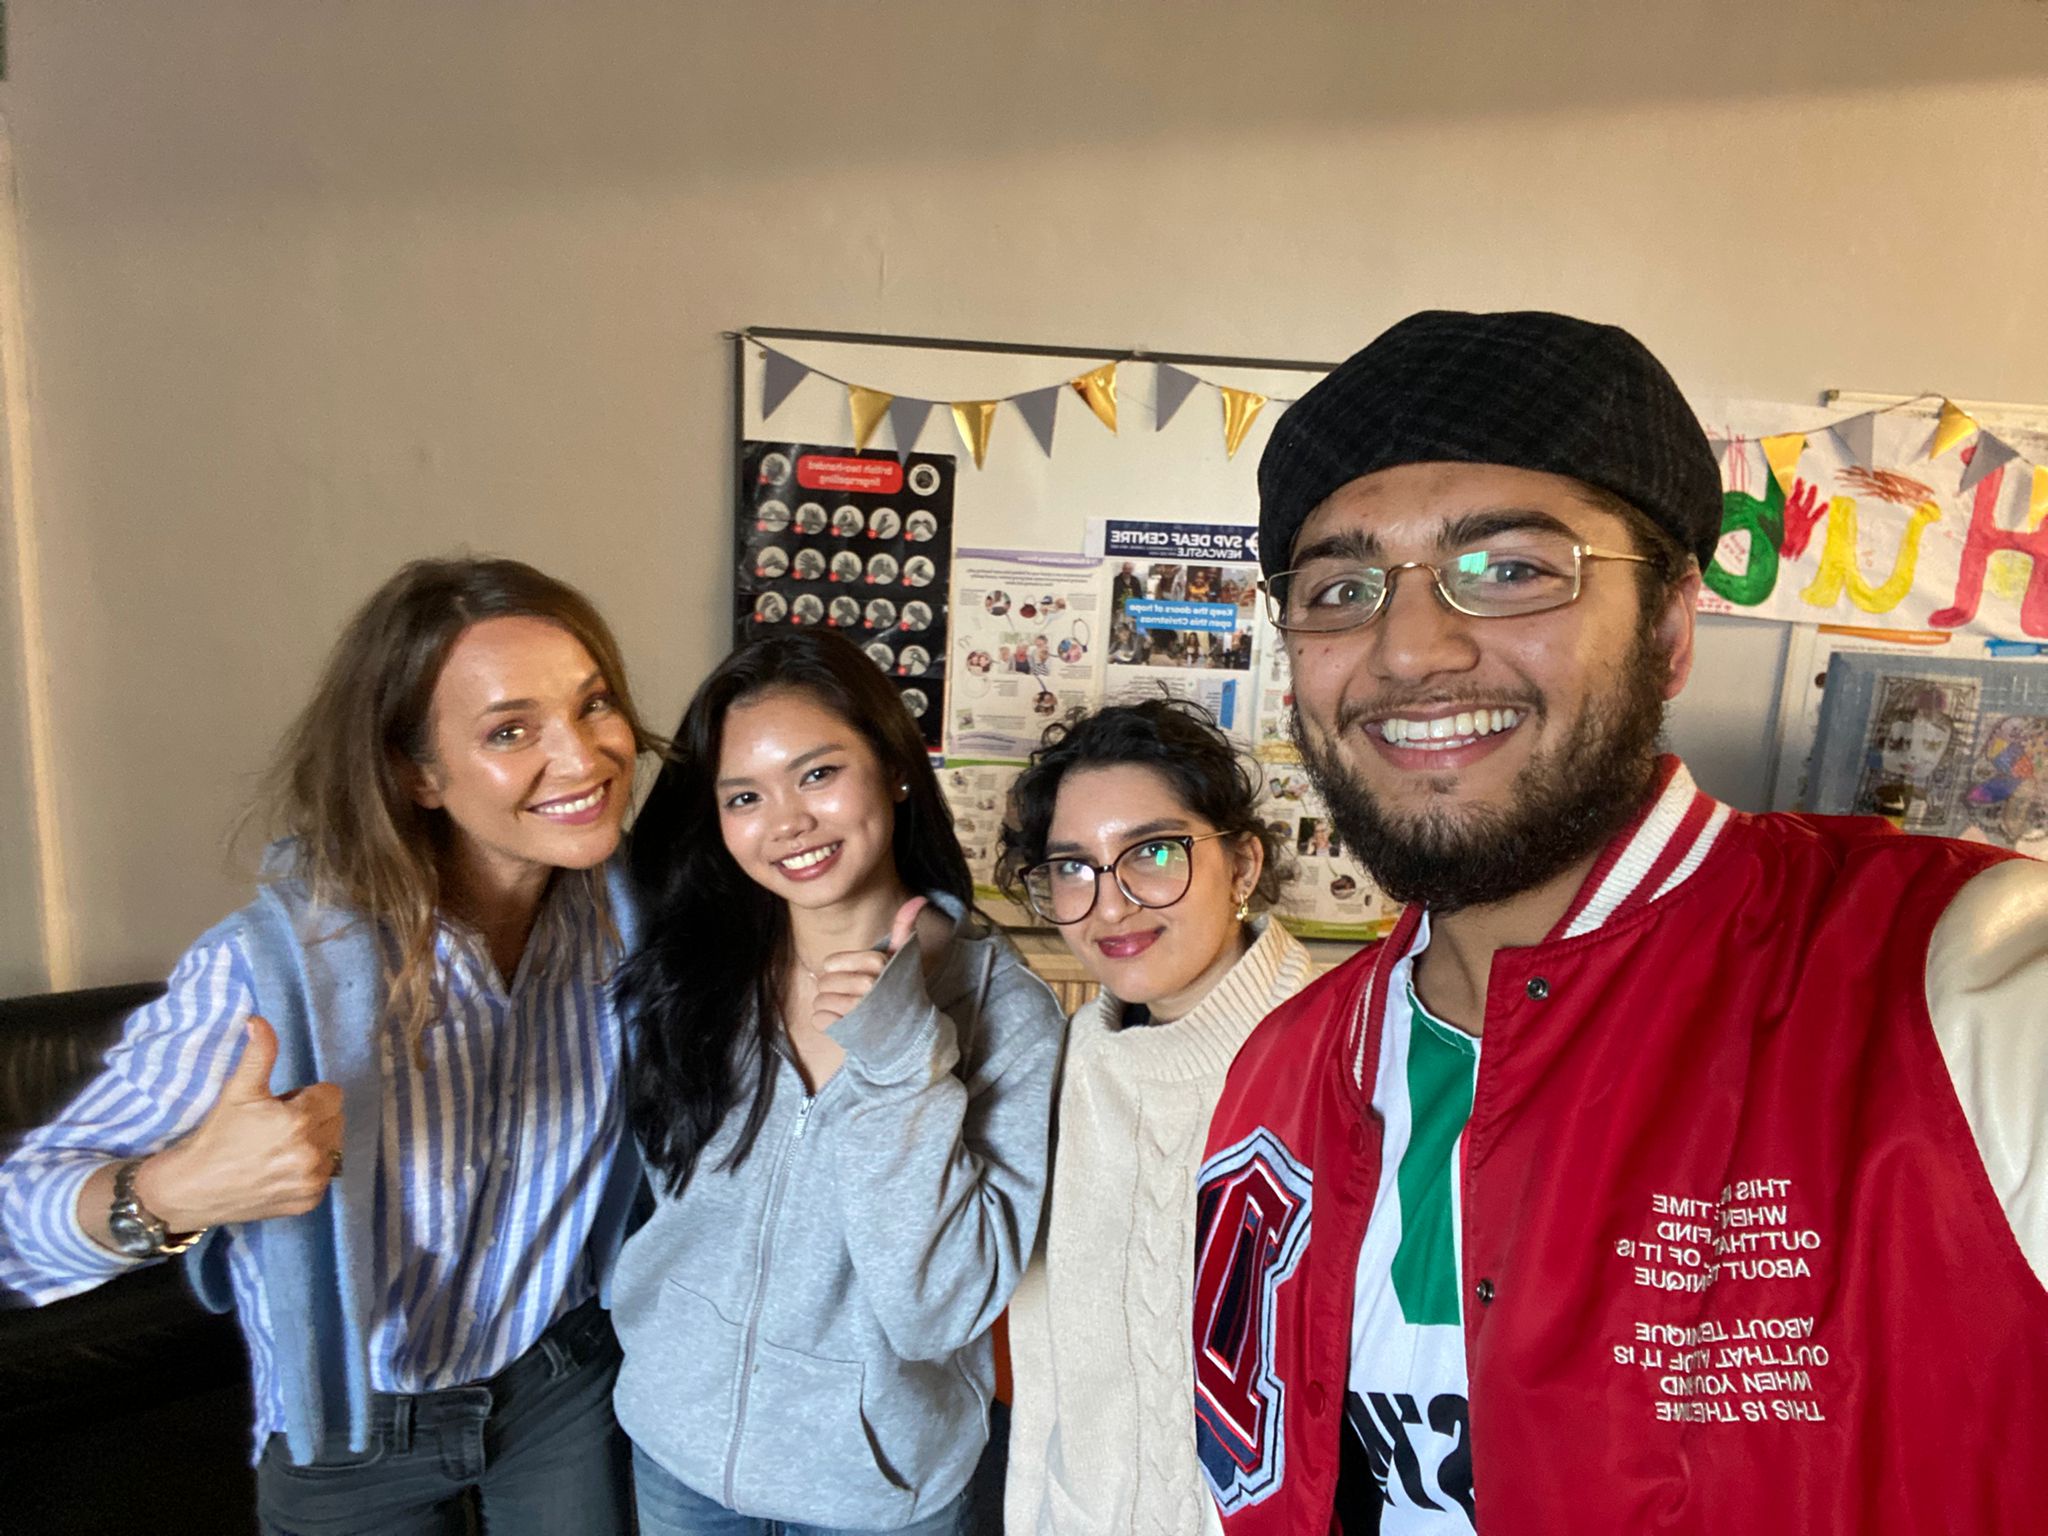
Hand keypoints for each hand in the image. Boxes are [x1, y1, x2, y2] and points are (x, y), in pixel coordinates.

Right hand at [135, 1016, 344, 1230]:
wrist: (191, 1189)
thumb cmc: (216, 1136)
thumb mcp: (237, 1091)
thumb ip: (259, 1053)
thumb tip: (258, 1020)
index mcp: (300, 1120)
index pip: (331, 1095)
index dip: (307, 1096)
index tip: (281, 1106)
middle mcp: (312, 1153)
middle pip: (334, 1120)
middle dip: (312, 1117)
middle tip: (276, 1127)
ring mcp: (312, 1181)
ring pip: (333, 1147)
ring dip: (315, 1143)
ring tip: (277, 1148)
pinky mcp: (309, 1202)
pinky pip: (325, 1175)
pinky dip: (309, 1170)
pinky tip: (279, 1169)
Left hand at [809, 897, 927, 1032]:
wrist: (910, 1032)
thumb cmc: (899, 990)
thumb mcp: (901, 958)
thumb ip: (904, 928)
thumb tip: (919, 899)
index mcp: (878, 964)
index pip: (830, 963)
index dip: (838, 970)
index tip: (856, 976)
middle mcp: (869, 986)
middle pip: (823, 982)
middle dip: (834, 990)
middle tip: (855, 996)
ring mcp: (858, 1010)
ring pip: (820, 1001)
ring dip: (831, 1007)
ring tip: (850, 1010)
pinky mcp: (849, 1031)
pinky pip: (819, 1020)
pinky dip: (828, 1023)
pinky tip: (846, 1023)